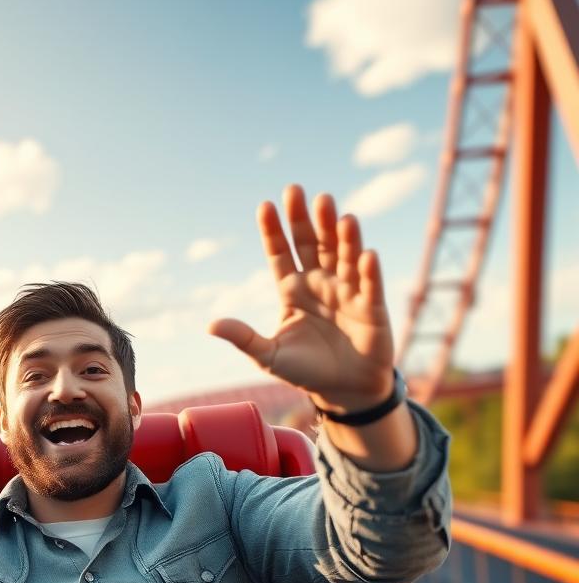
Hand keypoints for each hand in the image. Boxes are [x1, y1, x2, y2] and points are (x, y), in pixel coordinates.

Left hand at [209, 185, 393, 412]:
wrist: (343, 390)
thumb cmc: (305, 370)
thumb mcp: (268, 356)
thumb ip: (244, 338)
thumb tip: (210, 326)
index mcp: (292, 289)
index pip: (280, 253)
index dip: (273, 231)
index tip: (265, 206)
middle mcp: (320, 282)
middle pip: (312, 244)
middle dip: (306, 220)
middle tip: (297, 191)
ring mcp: (347, 291)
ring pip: (343, 256)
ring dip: (341, 236)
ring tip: (336, 212)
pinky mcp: (372, 308)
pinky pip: (370, 286)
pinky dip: (369, 271)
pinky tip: (365, 254)